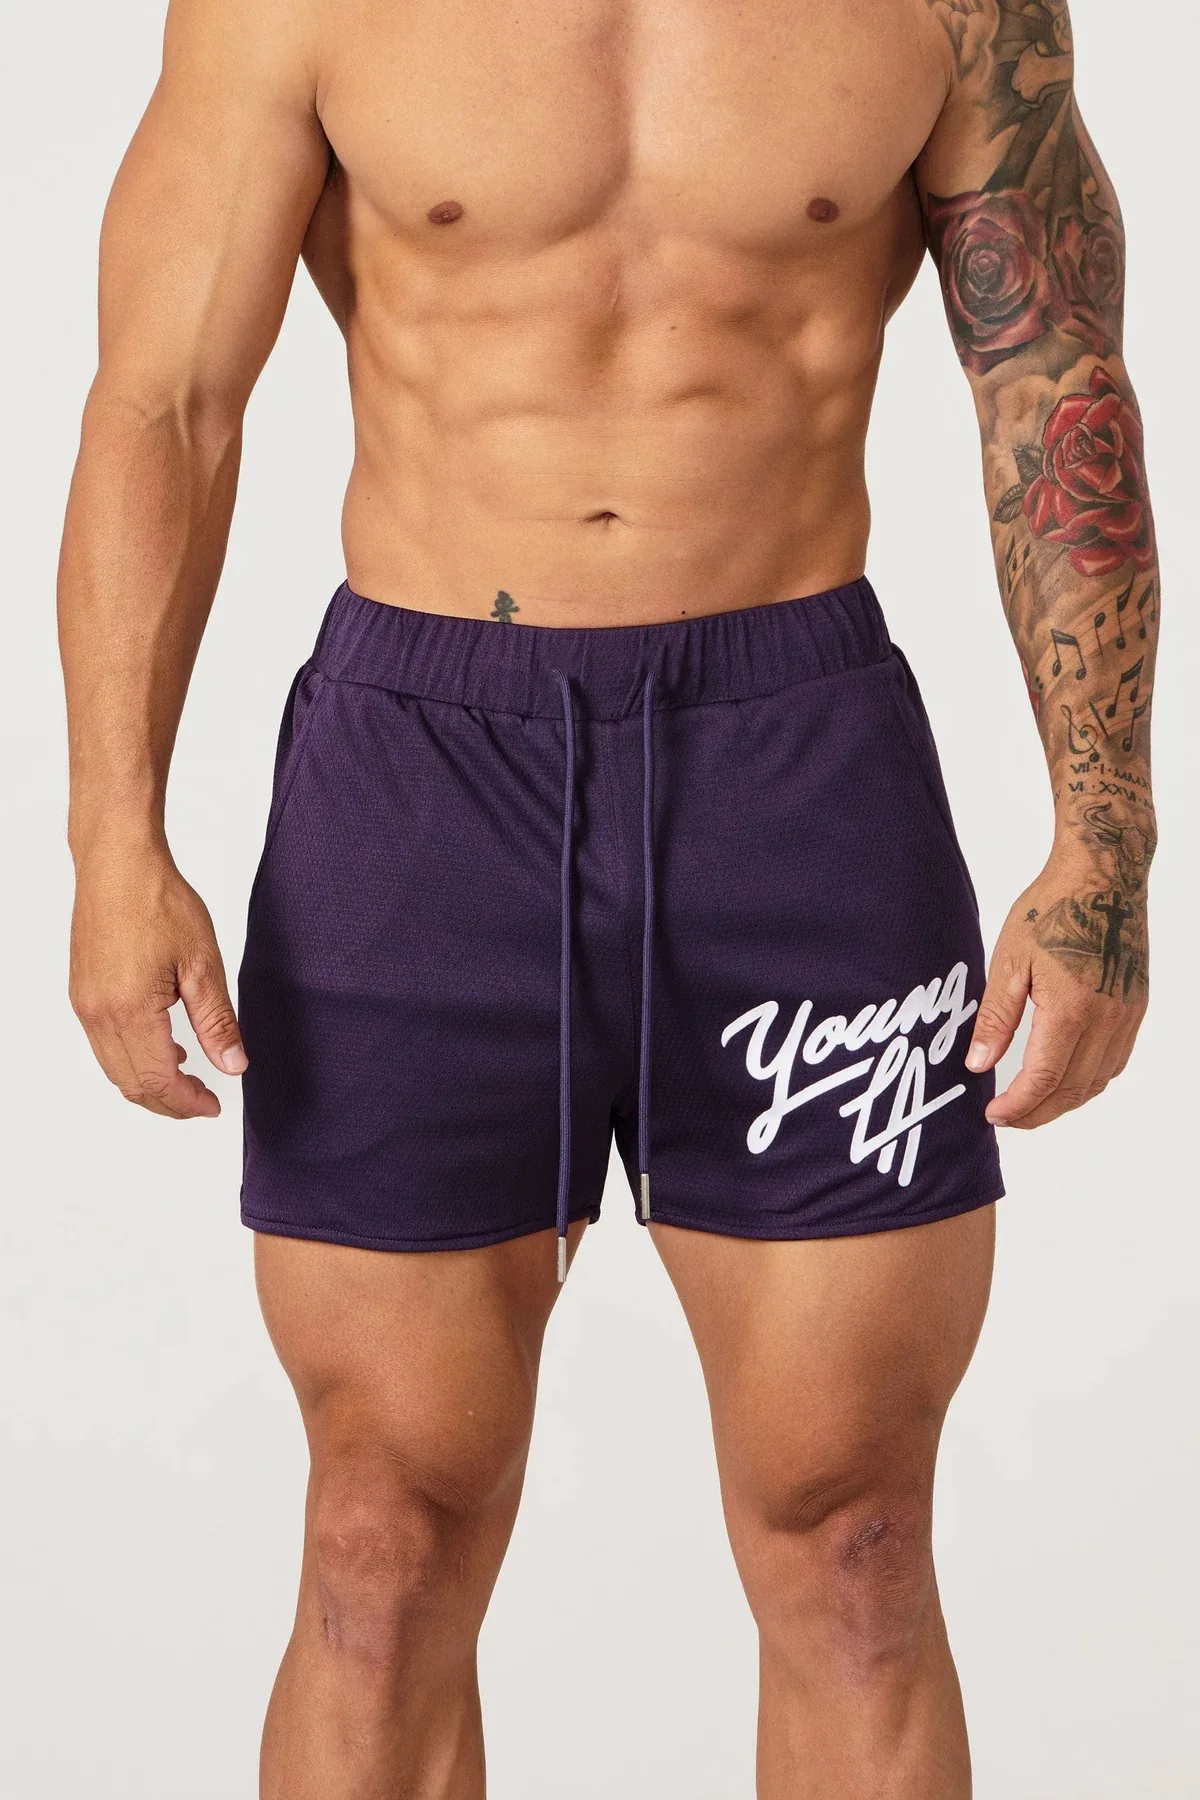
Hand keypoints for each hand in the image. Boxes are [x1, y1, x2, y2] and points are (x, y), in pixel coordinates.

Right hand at [70, 844, 245, 1119]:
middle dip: (167, 1102)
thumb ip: (217, 1021)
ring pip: (114, 1067)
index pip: (158, 1081)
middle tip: (203, 1101)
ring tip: (187, 1076)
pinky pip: (104, 1043)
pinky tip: (162, 1043)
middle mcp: (98, 1015)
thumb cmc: (158, 901)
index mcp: (130, 1012)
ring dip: (148, 1082)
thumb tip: (233, 1066)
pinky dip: (131, 1057)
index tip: (214, 1106)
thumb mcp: (202, 963)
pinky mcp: (81, 991)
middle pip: (130, 1084)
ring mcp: (85, 1004)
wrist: (117, 862)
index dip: (187, 1103)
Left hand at [964, 851, 1146, 1127]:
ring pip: (1098, 1081)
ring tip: (1032, 1103)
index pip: (1043, 1080)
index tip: (993, 1115)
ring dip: (1065, 1100)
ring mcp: (1127, 1015)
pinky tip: (1066, 1077)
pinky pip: (1115, 1060)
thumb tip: (978, 1066)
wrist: (1103, 876)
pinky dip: (1089, 1080)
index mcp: (1071, 1011)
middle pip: (1072, 1089)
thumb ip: (996, 1019)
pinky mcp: (1135, 1007)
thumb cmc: (1052, 910)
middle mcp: (1107, 1020)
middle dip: (1038, 1112)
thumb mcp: (1009, 962)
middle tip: (1007, 1117)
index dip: (1017, 1105)